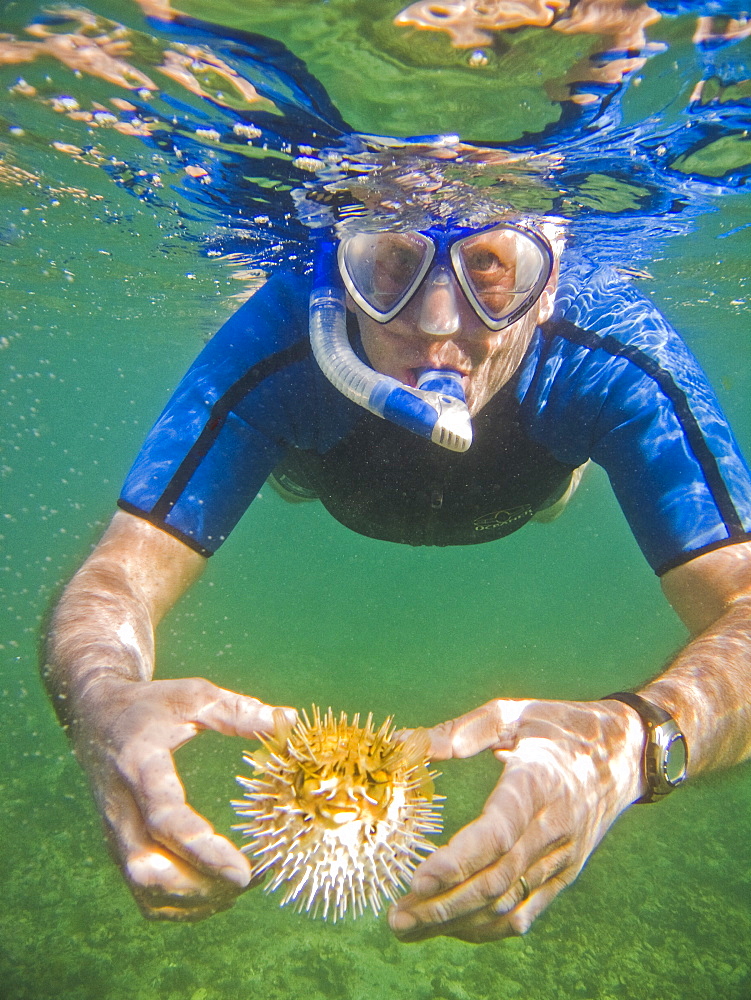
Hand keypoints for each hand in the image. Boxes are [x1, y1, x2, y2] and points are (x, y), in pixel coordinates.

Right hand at [69, 675, 296, 920]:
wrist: (96, 719)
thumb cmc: (151, 706)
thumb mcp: (192, 695)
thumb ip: (236, 711)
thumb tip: (288, 721)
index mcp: (139, 766)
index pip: (164, 819)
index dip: (201, 848)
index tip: (242, 869)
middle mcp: (120, 809)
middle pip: (147, 869)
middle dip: (200, 886)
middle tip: (247, 879)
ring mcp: (115, 834)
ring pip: (145, 890)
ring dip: (194, 900)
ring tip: (239, 886)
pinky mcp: (118, 849)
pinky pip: (143, 894)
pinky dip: (181, 905)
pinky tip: (216, 890)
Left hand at [389, 697, 644, 942]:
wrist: (626, 754)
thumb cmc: (560, 727)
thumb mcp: (513, 714)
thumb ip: (459, 732)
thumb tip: (405, 742)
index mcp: (540, 783)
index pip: (499, 832)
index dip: (459, 860)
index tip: (419, 878)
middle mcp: (554, 827)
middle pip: (497, 878)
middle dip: (444, 904)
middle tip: (396, 918)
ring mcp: (562, 857)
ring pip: (507, 902)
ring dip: (456, 921)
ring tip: (407, 927)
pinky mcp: (565, 874)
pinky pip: (525, 912)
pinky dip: (486, 926)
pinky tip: (449, 926)